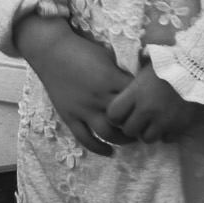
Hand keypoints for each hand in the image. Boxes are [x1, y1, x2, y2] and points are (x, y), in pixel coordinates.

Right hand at [15, 15, 133, 154]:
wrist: (52, 52)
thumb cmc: (82, 50)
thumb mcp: (108, 57)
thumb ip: (120, 74)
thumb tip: (136, 85)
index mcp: (110, 80)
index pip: (135, 97)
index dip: (145, 103)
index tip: (151, 106)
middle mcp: (99, 97)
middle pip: (125, 118)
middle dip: (137, 124)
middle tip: (145, 125)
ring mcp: (83, 110)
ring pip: (107, 133)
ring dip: (122, 140)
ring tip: (132, 139)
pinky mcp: (70, 117)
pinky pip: (85, 138)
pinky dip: (98, 148)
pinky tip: (110, 152)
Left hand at [107, 61, 203, 143]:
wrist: (202, 68)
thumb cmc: (173, 61)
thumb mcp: (150, 62)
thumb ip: (136, 73)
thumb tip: (127, 71)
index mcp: (136, 92)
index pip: (113, 114)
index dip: (115, 115)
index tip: (122, 111)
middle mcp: (147, 109)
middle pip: (128, 130)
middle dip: (132, 125)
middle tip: (138, 118)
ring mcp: (163, 120)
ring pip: (146, 138)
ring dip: (149, 131)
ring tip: (154, 121)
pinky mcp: (179, 127)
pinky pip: (166, 138)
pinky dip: (166, 133)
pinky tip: (169, 122)